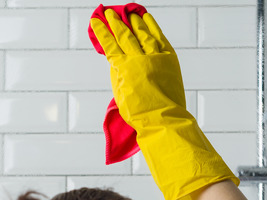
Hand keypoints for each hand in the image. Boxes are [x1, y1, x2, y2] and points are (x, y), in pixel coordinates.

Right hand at [89, 10, 187, 130]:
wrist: (162, 119)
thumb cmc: (138, 113)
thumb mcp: (119, 93)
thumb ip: (117, 73)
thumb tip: (116, 59)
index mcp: (123, 68)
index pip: (109, 45)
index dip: (101, 31)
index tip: (96, 20)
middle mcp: (139, 59)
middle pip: (125, 35)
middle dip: (115, 22)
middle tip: (109, 12)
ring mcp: (156, 57)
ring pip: (143, 33)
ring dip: (135, 21)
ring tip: (129, 13)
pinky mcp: (170, 59)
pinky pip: (160, 38)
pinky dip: (153, 27)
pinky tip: (147, 19)